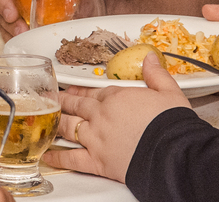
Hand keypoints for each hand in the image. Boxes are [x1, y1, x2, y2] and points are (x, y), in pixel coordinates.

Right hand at [0, 0, 103, 39]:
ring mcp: (17, 3)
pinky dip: (10, 34)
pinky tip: (19, 40)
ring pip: (1, 10)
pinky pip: (7, 27)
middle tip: (12, 15)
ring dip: (7, 22)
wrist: (85, 2)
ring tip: (20, 32)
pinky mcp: (19, 21)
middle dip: (2, 1)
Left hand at [43, 53, 190, 182]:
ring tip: (47, 120)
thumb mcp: (169, 92)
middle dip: (63, 101)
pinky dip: (58, 157)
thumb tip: (150, 58)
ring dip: (57, 122)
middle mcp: (101, 116)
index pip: (92, 91)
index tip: (73, 89)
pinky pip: (72, 158)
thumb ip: (156, 74)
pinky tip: (48, 155)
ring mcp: (96, 138)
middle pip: (76, 106)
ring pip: (69, 127)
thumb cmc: (171, 124)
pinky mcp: (97, 161)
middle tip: (53, 99)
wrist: (171, 152)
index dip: (80, 90)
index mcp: (116, 97)